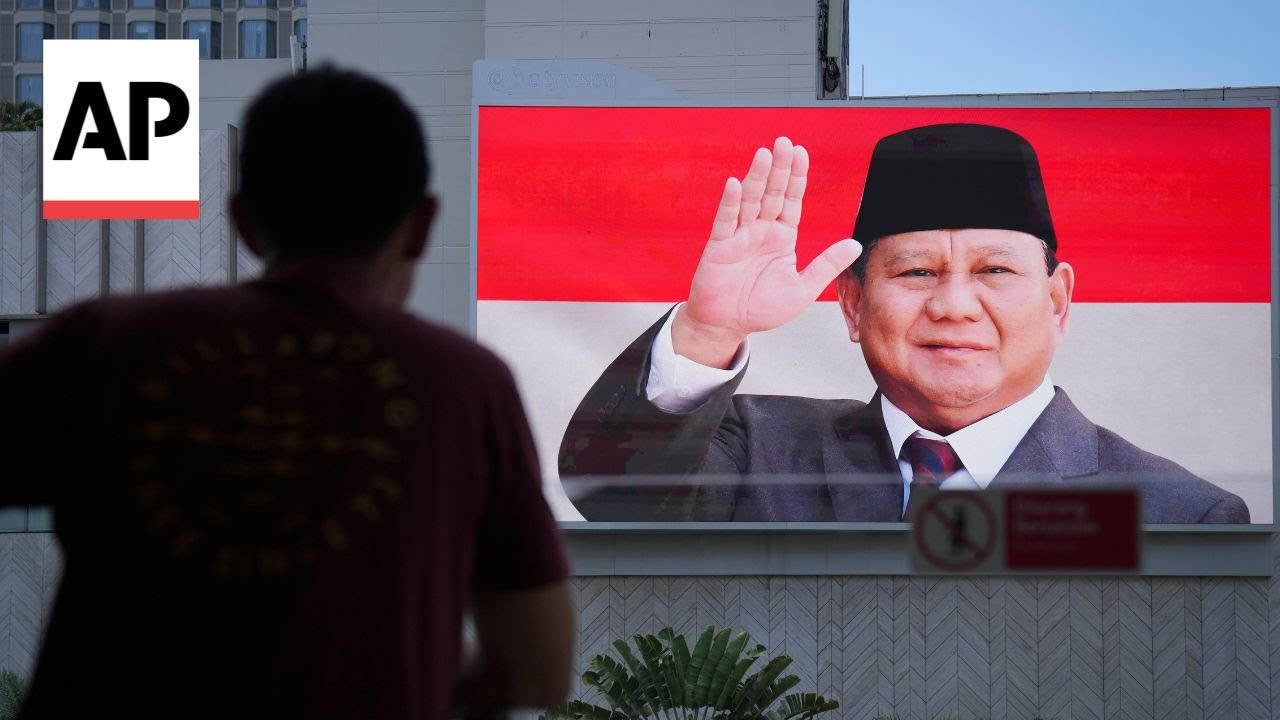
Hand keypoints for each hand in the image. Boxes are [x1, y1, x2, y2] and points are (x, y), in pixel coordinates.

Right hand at [672, 137, 861, 367]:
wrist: (727, 326)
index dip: (797, 177)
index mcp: (781, 238)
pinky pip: (726, 220)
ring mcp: (739, 236)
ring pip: (750, 200)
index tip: (802, 154)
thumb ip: (826, 265)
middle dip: (779, 168)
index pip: (792, 201)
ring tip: (765, 155)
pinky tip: (736, 185)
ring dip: (757, 178)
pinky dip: (731, 203)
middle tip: (785, 143)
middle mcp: (760, 232)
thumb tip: (855, 245)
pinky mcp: (719, 247)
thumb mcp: (802, 289)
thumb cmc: (759, 310)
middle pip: (772, 193)